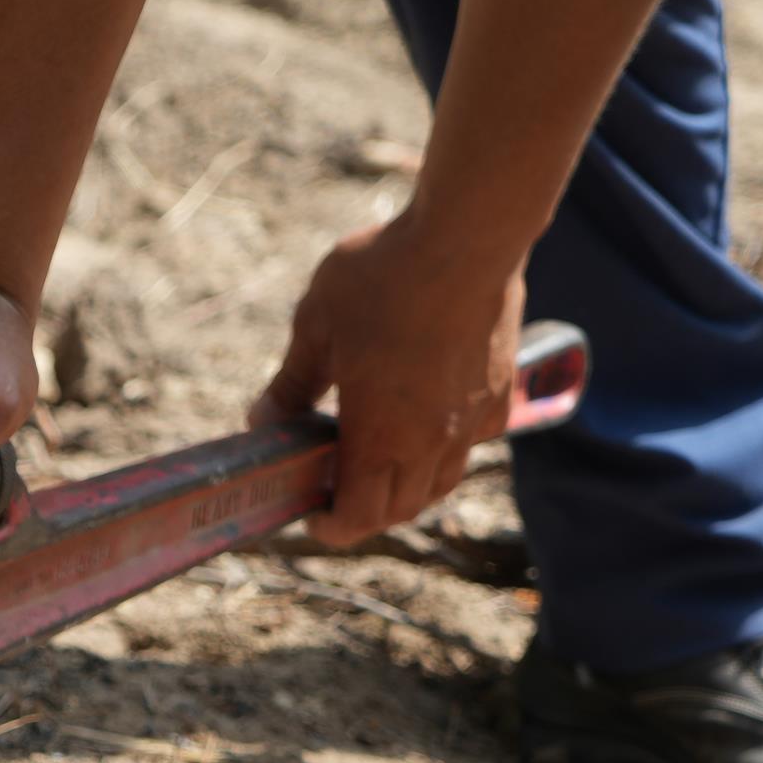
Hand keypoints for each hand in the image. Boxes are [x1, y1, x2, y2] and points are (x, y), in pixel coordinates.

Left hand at [248, 215, 523, 547]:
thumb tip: (261, 421)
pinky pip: (472, 444)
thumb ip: (292, 384)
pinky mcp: (500, 393)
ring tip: (376, 463)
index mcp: (381, 434)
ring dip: (406, 489)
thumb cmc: (384, 277)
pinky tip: (425, 421)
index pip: (359, 517)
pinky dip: (445, 451)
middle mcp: (432, 440)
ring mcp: (473, 420)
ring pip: (440, 483)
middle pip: (400, 508)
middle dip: (364, 514)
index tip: (311, 517)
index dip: (332, 528)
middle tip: (333, 491)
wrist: (469, 234)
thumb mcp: (315, 327)